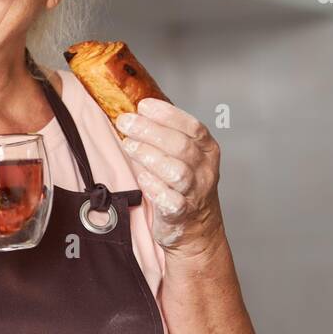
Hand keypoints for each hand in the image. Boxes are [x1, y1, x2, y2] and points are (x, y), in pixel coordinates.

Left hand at [116, 99, 224, 257]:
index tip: (144, 105)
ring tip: (128, 146)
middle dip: (150, 130)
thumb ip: (165, 136)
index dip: (167, 114)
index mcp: (206, 150)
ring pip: (176, 171)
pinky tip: (142, 177)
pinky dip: (154, 187)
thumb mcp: (184, 156)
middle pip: (180, 145)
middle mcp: (204, 169)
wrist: (196, 227)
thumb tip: (135, 114)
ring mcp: (195, 192)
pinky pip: (170, 200)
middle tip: (126, 122)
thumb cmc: (184, 185)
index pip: (192, 126)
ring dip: (149, 156)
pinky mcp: (181, 213)